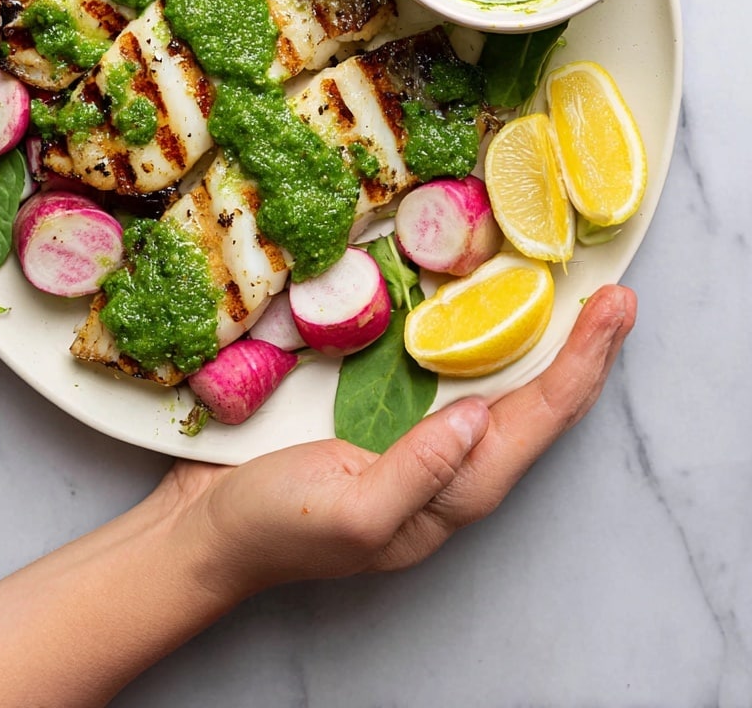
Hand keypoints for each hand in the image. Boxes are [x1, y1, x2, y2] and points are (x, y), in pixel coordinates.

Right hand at [160, 283, 634, 595]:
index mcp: (452, 496)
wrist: (209, 531)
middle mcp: (452, 471)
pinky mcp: (389, 423)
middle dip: (584, 353)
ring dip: (548, 347)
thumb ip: (418, 471)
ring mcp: (423, 447)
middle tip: (620, 298)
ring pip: (504, 393)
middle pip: (536, 407)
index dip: (580, 366)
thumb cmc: (275, 527)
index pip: (535, 423)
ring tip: (582, 306)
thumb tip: (480, 417)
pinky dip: (489, 346)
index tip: (613, 311)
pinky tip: (490, 320)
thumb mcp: (350, 511)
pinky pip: (456, 381)